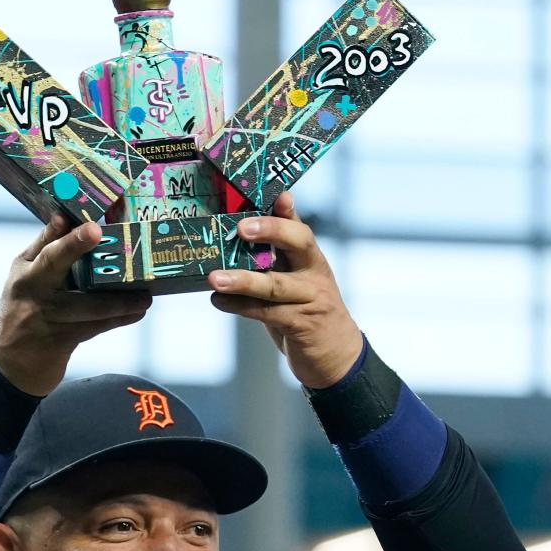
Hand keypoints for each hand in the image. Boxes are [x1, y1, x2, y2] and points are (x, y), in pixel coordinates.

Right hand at [0, 214, 151, 396]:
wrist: (8, 365)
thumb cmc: (23, 310)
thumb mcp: (24, 278)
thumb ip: (44, 248)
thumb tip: (64, 216)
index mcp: (25, 271)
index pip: (46, 246)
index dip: (66, 232)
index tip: (87, 221)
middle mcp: (32, 290)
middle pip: (55, 262)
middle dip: (74, 246)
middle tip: (98, 232)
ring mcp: (45, 317)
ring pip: (87, 304)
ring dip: (120, 299)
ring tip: (145, 295)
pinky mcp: (60, 341)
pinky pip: (95, 326)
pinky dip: (119, 319)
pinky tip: (137, 312)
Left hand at [207, 191, 363, 389]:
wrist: (335, 354)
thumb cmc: (306, 310)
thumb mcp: (297, 280)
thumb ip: (277, 258)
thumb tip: (241, 232)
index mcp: (311, 258)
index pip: (300, 226)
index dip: (288, 211)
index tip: (279, 195)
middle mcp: (314, 273)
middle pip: (297, 243)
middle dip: (271, 231)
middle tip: (241, 228)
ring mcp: (310, 298)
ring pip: (275, 284)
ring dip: (242, 280)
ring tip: (215, 278)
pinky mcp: (301, 324)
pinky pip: (267, 313)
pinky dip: (240, 307)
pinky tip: (218, 301)